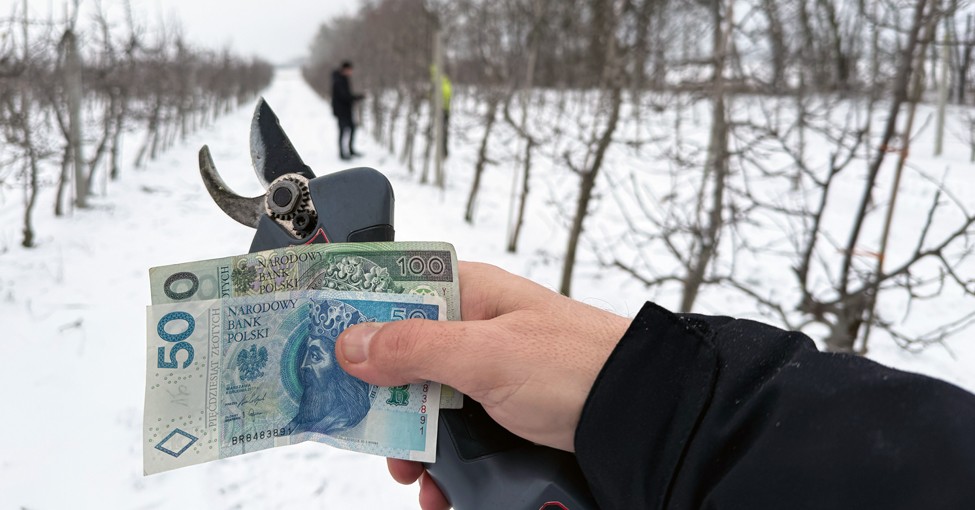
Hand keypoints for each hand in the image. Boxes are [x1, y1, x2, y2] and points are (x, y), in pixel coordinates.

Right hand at [336, 262, 630, 508]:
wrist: (644, 415)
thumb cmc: (580, 364)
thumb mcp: (487, 354)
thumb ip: (414, 348)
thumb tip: (350, 344)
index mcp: (469, 294)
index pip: (393, 292)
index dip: (355, 319)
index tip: (321, 352)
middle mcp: (474, 330)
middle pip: (402, 360)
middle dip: (385, 405)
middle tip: (370, 435)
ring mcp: (488, 374)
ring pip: (427, 406)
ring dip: (414, 446)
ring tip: (416, 478)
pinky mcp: (503, 413)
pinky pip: (458, 436)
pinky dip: (447, 466)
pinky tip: (443, 492)